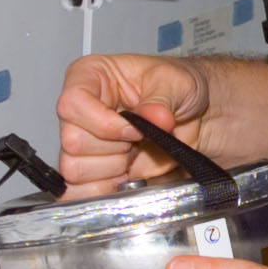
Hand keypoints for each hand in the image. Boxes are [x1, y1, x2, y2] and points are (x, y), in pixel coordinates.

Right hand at [56, 53, 214, 186]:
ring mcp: (83, 142)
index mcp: (90, 76)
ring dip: (111, 171)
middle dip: (113, 149)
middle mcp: (79, 109)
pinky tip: (126, 180)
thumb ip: (162, 100)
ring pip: (75, 170)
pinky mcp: (91, 171)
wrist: (195, 118)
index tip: (135, 130)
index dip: (103, 123)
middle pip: (72, 141)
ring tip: (134, 156)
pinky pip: (79, 192)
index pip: (72, 103)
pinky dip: (104, 192)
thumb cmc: (178, 88)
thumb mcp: (177, 82)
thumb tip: (153, 118)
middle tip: (140, 141)